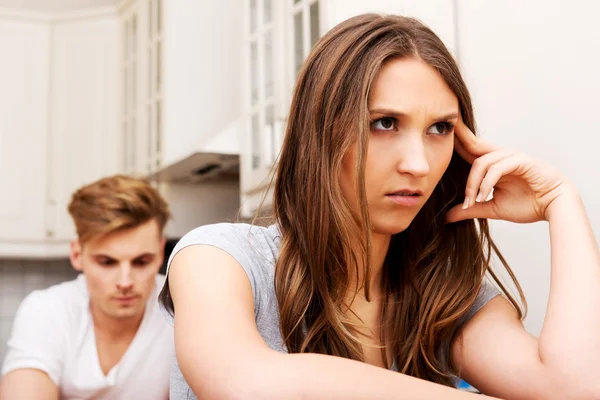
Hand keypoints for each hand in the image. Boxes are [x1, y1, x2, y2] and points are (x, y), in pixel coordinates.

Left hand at [445, 119, 571, 223]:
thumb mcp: (490, 208)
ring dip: (473, 183)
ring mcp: (512, 156)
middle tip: (445, 127)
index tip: (438, 135)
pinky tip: (482, 195)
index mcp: (492, 164)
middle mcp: (501, 156)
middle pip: (474, 144)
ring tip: (471, 201)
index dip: (455, 143)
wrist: (553, 207)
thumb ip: (470, 209)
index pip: (469, 150)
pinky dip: (487, 183)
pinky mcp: (522, 161)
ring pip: (482, 162)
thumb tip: (446, 217)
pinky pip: (497, 168)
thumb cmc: (527, 204)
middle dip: (459, 136)